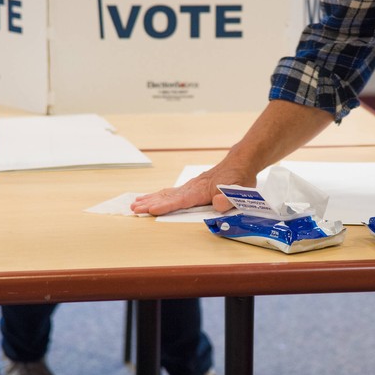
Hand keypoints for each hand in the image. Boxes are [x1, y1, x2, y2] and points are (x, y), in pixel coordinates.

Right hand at [130, 163, 255, 215]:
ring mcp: (190, 186)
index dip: (166, 206)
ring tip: (135, 205)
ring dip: (151, 199)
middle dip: (151, 203)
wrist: (239, 164)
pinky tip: (150, 198)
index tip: (151, 209)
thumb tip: (218, 203)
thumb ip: (228, 199)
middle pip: (168, 196)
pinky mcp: (190, 187)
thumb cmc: (238, 179)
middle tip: (134, 209)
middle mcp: (192, 187)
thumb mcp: (239, 191)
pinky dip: (158, 196)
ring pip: (167, 193)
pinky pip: (171, 192)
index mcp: (201, 190)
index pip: (181, 200)